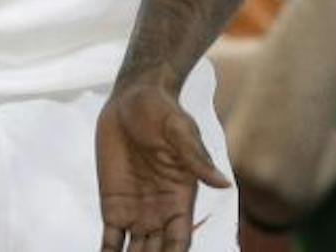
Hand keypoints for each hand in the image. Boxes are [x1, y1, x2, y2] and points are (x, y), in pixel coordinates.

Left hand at [96, 80, 231, 251]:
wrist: (132, 99)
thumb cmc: (163, 111)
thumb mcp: (181, 132)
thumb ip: (196, 160)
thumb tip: (224, 184)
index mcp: (182, 197)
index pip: (180, 240)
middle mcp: (160, 211)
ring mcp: (136, 212)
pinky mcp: (113, 207)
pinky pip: (111, 241)